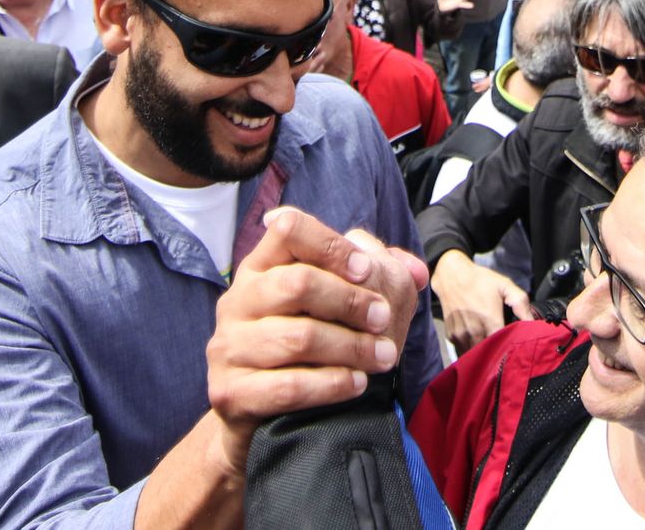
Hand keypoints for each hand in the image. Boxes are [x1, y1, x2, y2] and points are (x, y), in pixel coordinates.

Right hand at [206, 208, 423, 477]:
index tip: (366, 270)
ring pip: (298, 337)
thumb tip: (415, 271)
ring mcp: (229, 347)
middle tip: (385, 317)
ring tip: (383, 356)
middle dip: (350, 301)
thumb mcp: (332, 305)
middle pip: (297, 283)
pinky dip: (331, 384)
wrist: (260, 414)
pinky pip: (288, 386)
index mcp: (261, 267)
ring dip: (352, 347)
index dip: (331, 245)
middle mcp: (237, 301)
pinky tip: (356, 383)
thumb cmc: (305, 346)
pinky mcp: (230, 393)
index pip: (288, 230)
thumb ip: (376, 278)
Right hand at [431, 249, 532, 354]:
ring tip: (490, 343)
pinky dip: (471, 347)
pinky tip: (476, 337)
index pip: (504, 348)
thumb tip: (533, 322)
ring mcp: (461, 336)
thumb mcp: (504, 285)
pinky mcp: (452, 337)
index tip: (514, 345)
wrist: (452, 275)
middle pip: (490, 353)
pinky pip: (463, 349)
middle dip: (498, 352)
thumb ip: (521, 303)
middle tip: (503, 345)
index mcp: (491, 322)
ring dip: (483, 352)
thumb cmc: (480, 280)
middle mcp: (475, 332)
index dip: (510, 348)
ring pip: (476, 354)